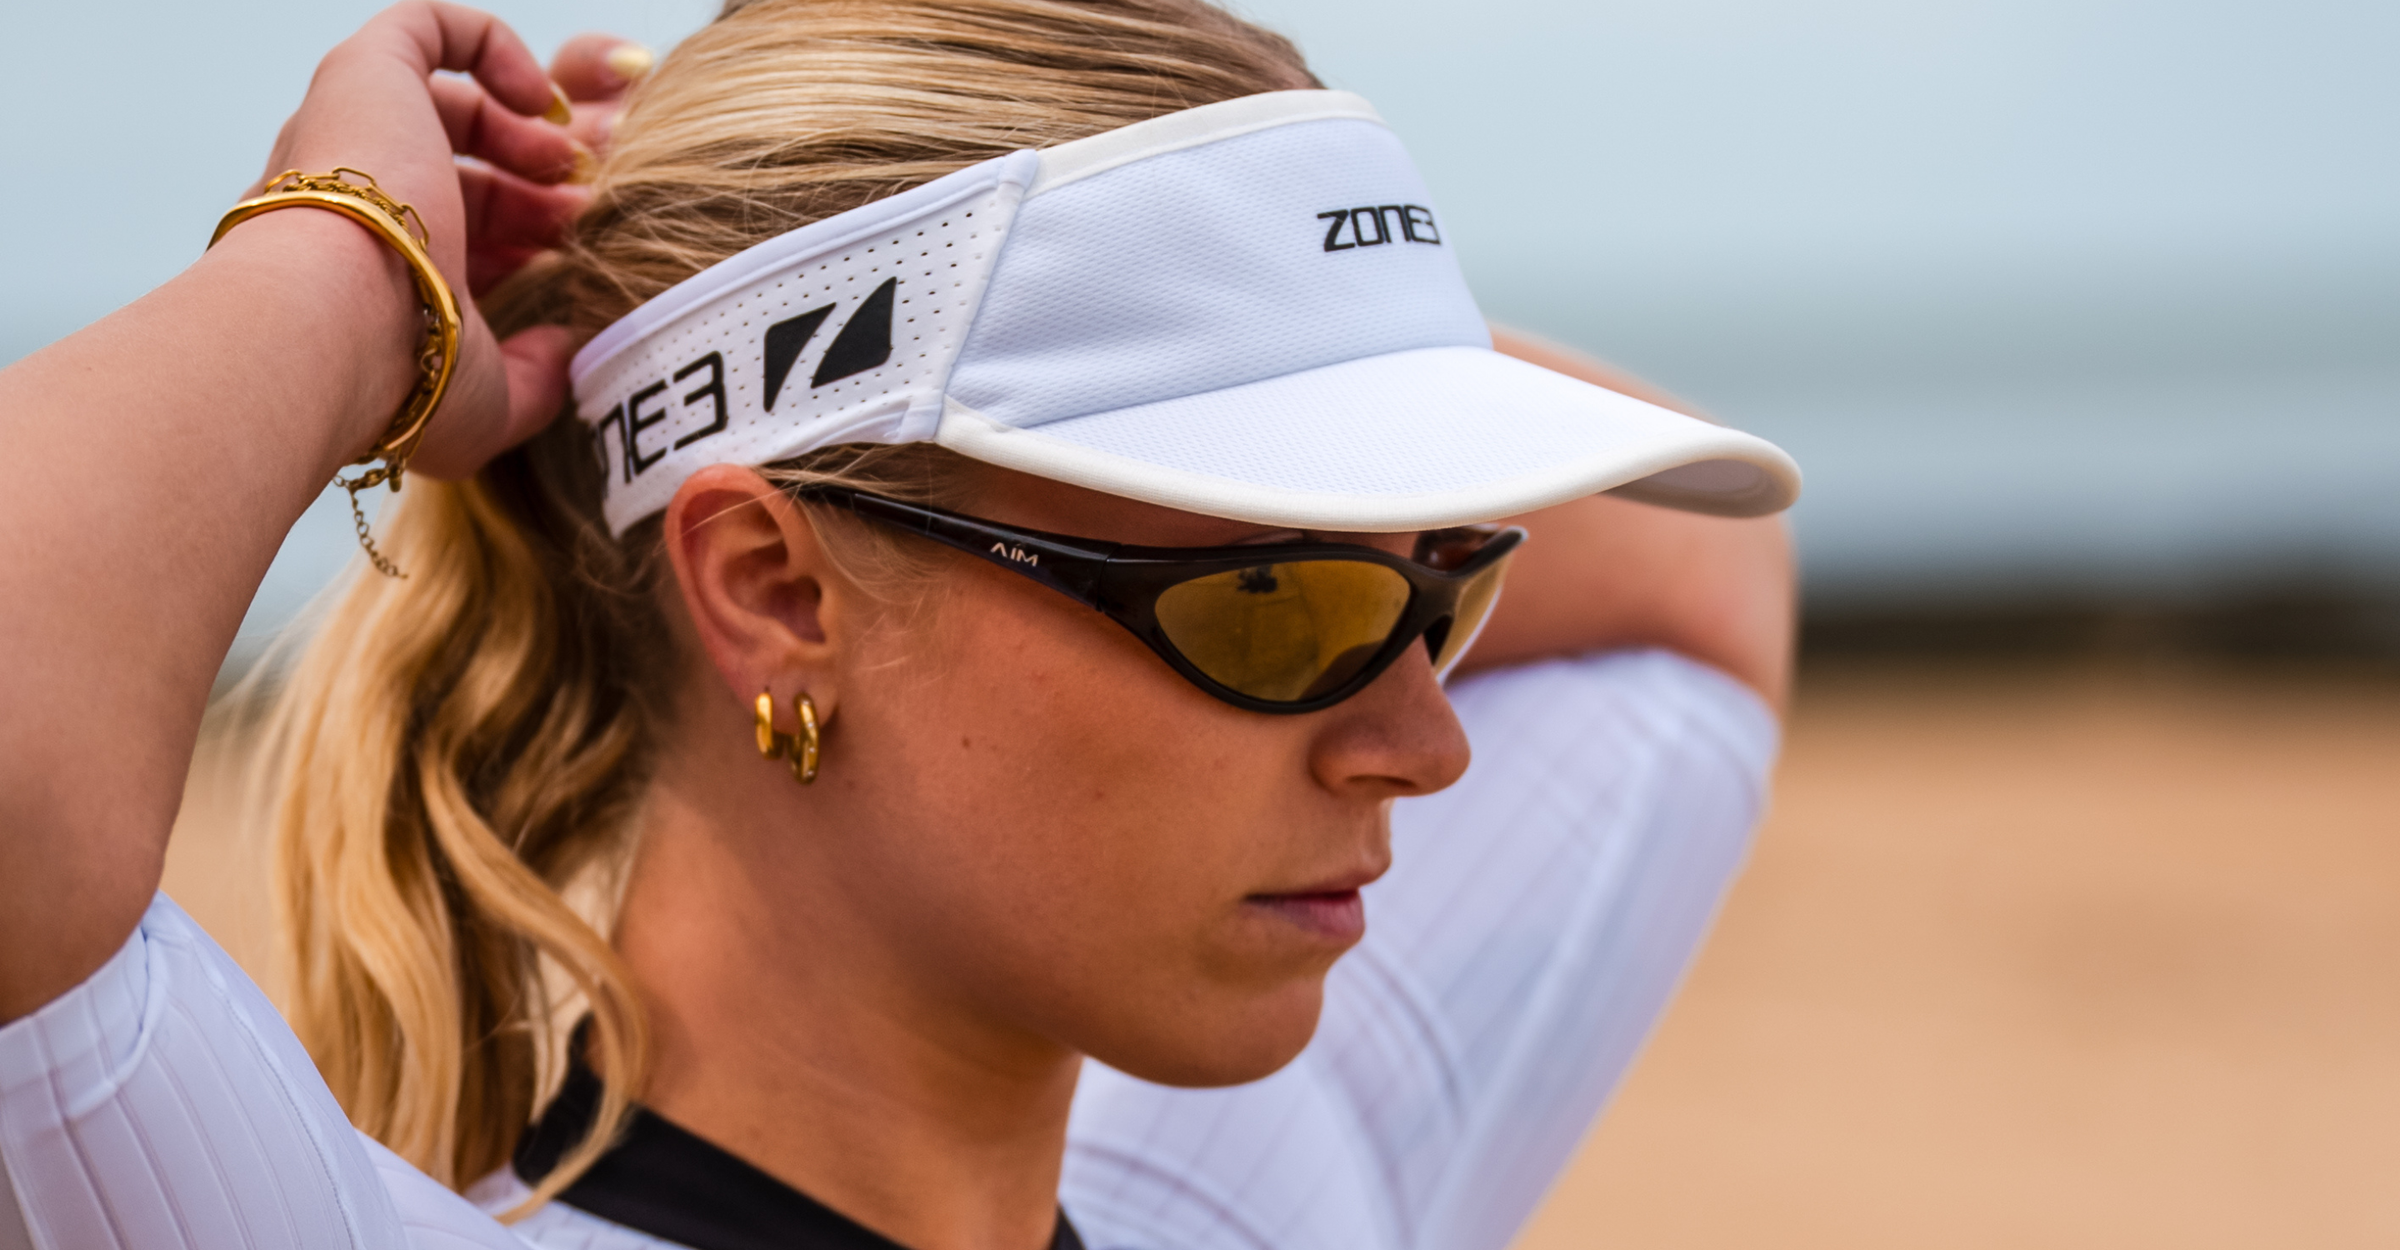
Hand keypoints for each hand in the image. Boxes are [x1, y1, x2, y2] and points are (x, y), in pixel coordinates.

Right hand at [247, 2, 613, 478]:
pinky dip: (493, 45)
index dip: (520, 237)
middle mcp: (344, 196)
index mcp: (362, 268)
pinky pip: (426, 26)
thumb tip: (571, 345)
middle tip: (585, 209)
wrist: (329, 325)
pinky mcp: (361, 74)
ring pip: (445, 101)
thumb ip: (536, 377)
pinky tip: (542, 100)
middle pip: (452, 167)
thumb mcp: (487, 406)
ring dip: (524, 130)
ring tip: (574, 168)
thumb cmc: (400, 380)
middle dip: (532, 186)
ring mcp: (345, 132)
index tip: (569, 258)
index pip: (447, 232)